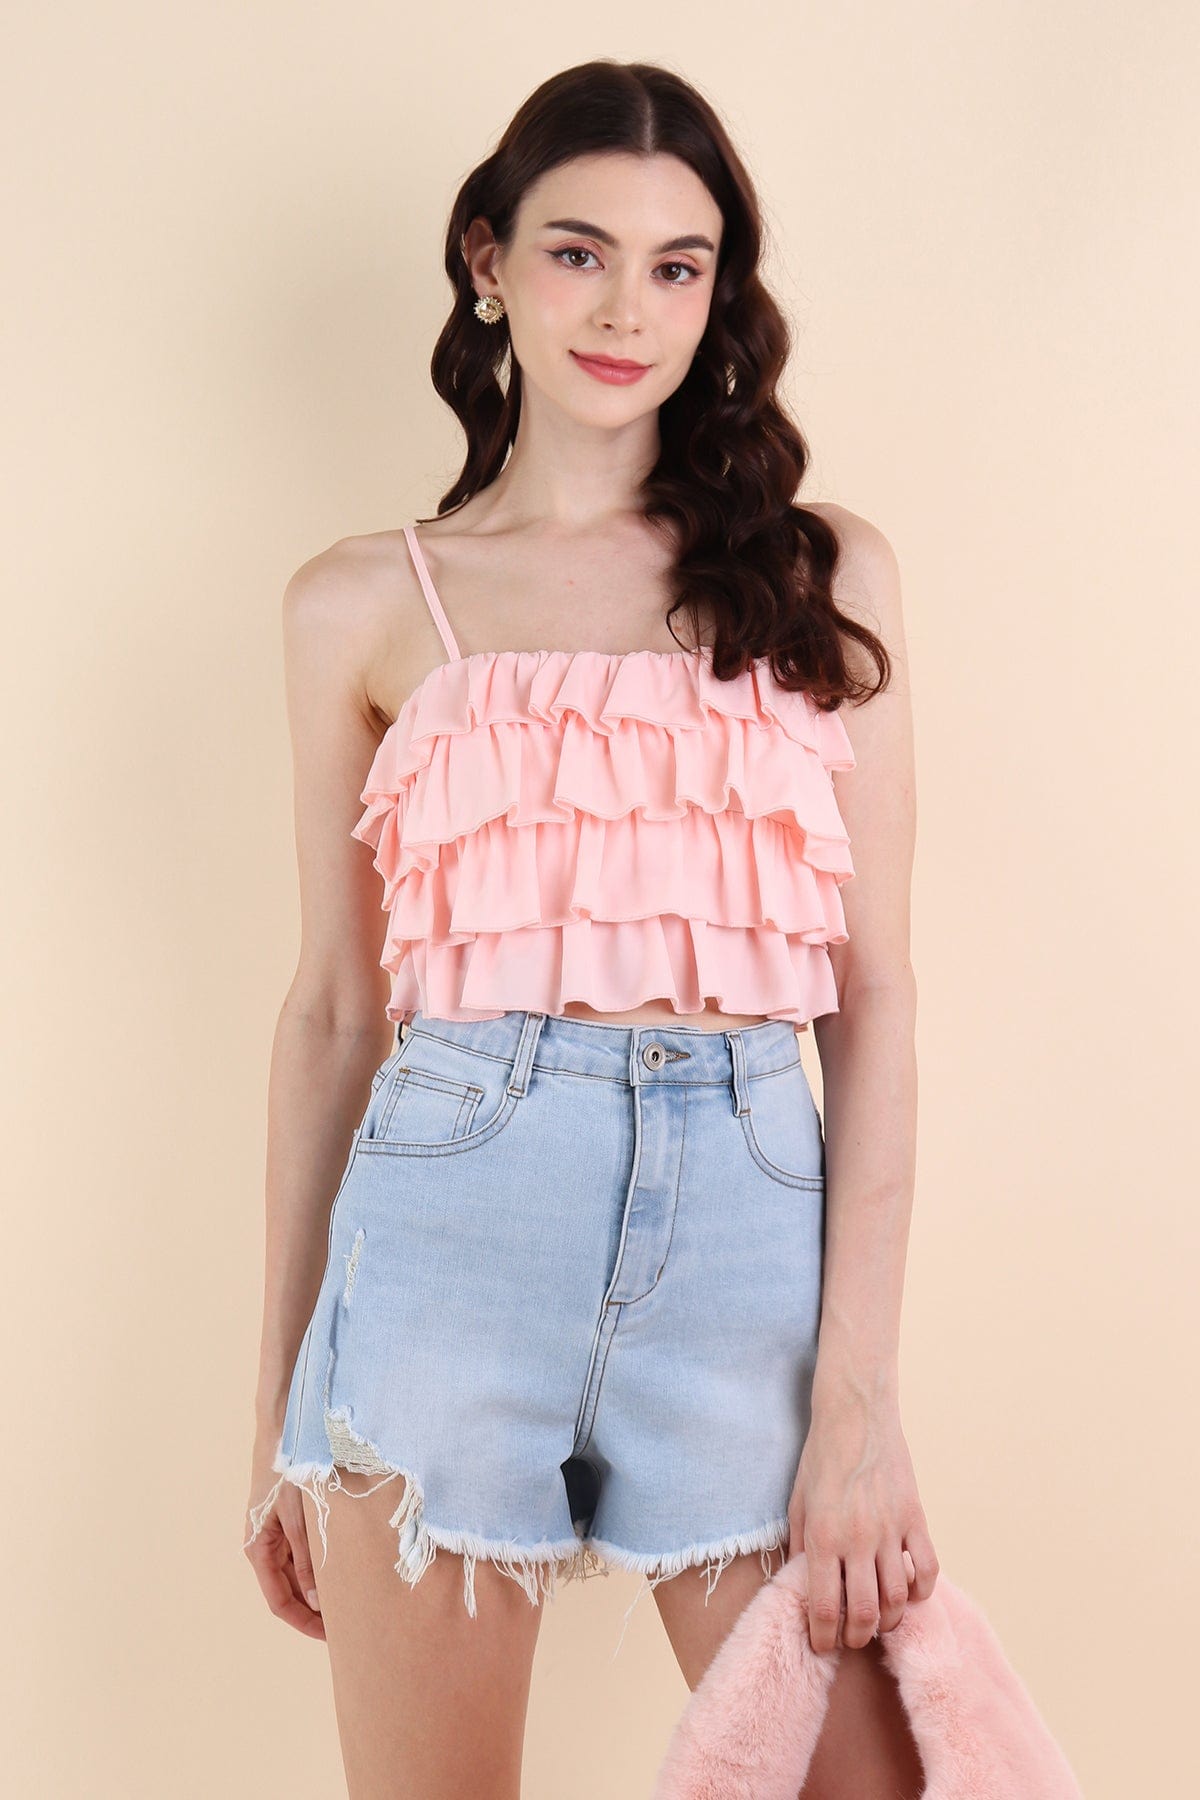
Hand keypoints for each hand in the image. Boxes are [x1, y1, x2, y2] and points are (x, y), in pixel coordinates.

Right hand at [242, 1429, 326, 1640]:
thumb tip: (316, 1601)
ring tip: (349, 1599)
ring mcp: (274, 1531)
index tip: (330, 1638)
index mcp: (258, 1548)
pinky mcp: (286, 1518)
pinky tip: (342, 1568)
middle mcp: (263, 1544)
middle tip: (346, 1624)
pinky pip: (301, 1552)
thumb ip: (308, 1558)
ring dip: (317, 1587)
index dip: (304, 1623)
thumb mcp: (299, 1516)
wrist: (284, 1427)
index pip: (279, 1602)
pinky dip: (319, 1565)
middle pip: (288, 1590)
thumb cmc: (288, 1469)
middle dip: (314, 1609)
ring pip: (296, 1572)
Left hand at [786, 1393, 938, 1653]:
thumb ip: (798, 1548)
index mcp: (823, 1536)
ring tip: (878, 1621)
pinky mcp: (915, 1517)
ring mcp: (891, 1529)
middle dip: (858, 1636)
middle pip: (866, 1612)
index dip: (823, 1637)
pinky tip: (908, 1594)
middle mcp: (858, 1538)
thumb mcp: (797, 1502)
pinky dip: (921, 1592)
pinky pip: (927, 1569)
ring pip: (898, 1598)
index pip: (825, 1607)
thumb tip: (799, 1588)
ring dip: (889, 1621)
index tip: (822, 1645)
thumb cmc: (820, 1458)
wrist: (855, 1414)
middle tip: (852, 1637)